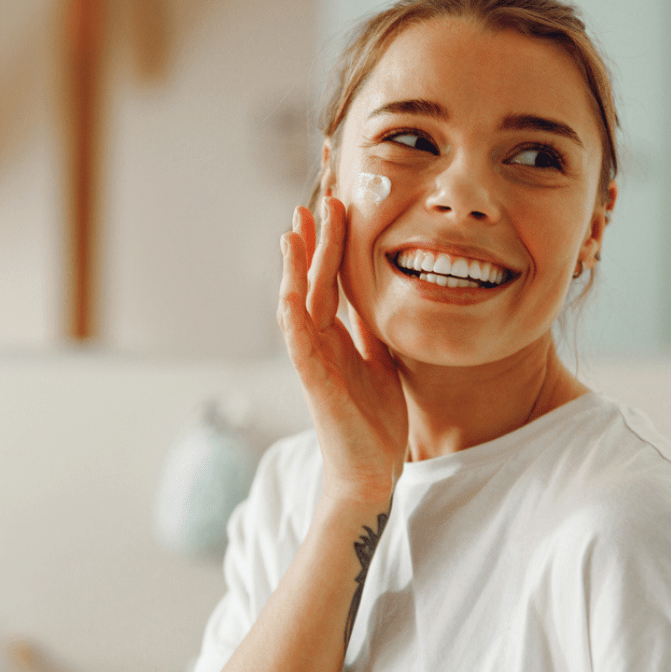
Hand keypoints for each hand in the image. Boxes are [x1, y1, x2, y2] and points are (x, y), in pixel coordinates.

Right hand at [278, 198, 407, 505]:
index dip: (331, 246)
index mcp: (338, 337)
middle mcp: (320, 342)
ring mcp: (313, 360)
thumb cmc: (374, 421)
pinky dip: (292, 315)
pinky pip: (298, 343)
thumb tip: (376, 303)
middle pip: (313, 282)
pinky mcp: (313, 382)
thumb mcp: (381, 364)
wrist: (371, 470)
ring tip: (294, 232)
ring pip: (299, 304)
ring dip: (296, 268)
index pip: (331, 282)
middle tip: (315, 201)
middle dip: (314, 242)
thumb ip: (372, 333)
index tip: (336, 209)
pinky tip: (289, 290)